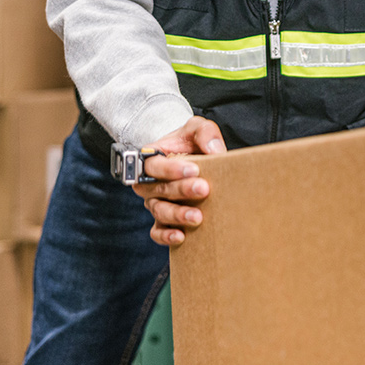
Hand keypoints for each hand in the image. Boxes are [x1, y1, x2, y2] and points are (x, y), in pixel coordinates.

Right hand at [132, 116, 226, 246]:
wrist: (189, 158)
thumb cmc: (188, 142)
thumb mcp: (196, 128)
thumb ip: (204, 132)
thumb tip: (215, 150)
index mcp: (151, 158)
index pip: (153, 165)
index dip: (170, 169)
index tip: (194, 169)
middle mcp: (149, 182)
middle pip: (158, 189)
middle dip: (181, 190)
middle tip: (203, 189)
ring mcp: (155, 202)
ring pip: (159, 211)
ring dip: (177, 215)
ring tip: (197, 217)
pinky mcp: (162, 220)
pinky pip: (157, 232)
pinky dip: (166, 236)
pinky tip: (181, 236)